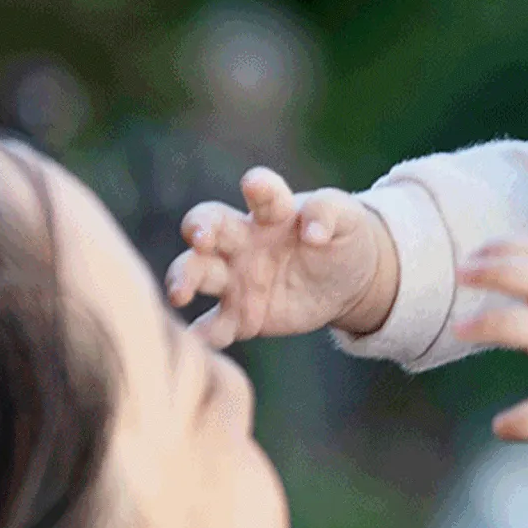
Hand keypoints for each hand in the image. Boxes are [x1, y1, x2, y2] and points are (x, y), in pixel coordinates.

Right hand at [166, 168, 398, 347]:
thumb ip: (329, 214)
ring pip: (199, 273)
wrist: (348, 283)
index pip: (261, 193)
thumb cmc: (343, 238)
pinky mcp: (242, 316)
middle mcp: (245, 241)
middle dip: (199, 230)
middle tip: (200, 240)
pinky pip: (215, 325)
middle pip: (210, 228)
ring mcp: (238, 278)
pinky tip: (192, 341)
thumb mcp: (348, 219)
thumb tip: (314, 231)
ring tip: (179, 293)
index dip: (258, 187)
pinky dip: (202, 334)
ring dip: (185, 279)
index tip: (254, 185)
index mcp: (273, 212)